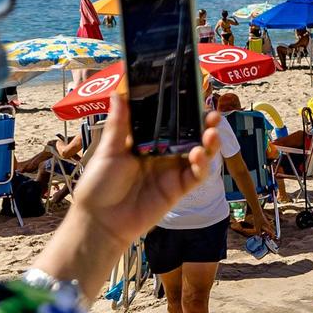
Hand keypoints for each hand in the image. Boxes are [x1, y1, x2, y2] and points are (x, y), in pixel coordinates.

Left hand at [66, 92, 222, 246]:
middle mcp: (162, 154)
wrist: (101, 220)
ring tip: (212, 131)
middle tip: (211, 112)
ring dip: (210, 142)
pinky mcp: (178, 189)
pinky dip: (202, 165)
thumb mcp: (108, 150)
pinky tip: (199, 155)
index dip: (183, 110)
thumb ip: (119, 123)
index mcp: (146, 141)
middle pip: (189, 135)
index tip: (193, 95)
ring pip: (199, 153)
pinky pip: (196, 175)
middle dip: (203, 123)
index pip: (169, 121)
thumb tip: (118, 92)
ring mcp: (172, 171)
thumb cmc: (99, 184)